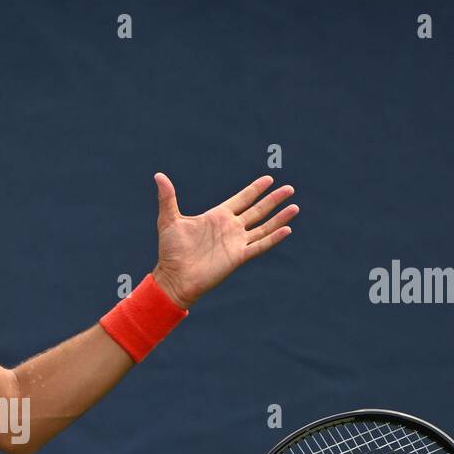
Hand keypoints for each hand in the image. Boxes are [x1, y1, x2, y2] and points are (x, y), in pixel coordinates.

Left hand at [148, 173, 298, 309]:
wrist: (174, 278)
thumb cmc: (170, 251)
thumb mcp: (168, 220)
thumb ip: (167, 197)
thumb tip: (159, 176)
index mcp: (217, 216)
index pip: (241, 199)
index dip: (255, 189)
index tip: (269, 179)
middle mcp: (230, 228)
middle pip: (257, 210)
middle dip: (273, 199)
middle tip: (289, 189)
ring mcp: (236, 242)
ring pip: (263, 226)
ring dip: (279, 217)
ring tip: (295, 207)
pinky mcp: (238, 256)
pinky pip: (260, 245)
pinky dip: (273, 237)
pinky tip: (287, 229)